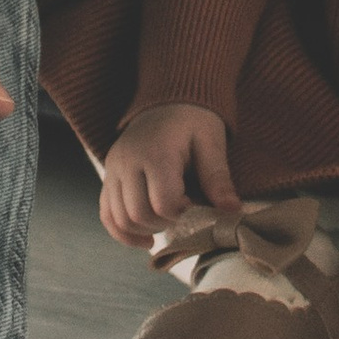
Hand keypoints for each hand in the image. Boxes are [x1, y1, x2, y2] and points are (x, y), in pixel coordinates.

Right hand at [100, 100, 238, 245]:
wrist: (169, 100)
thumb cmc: (194, 121)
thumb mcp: (211, 143)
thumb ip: (218, 178)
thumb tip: (232, 212)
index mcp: (155, 153)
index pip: (163, 204)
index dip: (185, 214)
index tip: (199, 204)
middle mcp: (127, 161)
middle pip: (138, 215)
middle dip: (165, 224)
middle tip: (185, 212)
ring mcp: (113, 168)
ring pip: (120, 219)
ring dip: (145, 230)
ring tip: (168, 219)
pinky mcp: (108, 175)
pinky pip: (106, 214)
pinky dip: (123, 232)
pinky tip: (146, 239)